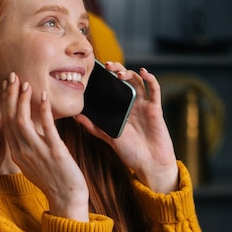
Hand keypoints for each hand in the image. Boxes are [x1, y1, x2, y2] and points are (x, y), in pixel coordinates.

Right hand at [1, 72, 89, 220]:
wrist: (66, 199)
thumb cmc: (53, 180)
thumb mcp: (33, 163)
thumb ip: (28, 146)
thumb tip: (28, 130)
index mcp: (17, 153)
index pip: (6, 123)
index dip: (6, 103)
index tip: (7, 86)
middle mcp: (23, 152)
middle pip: (10, 118)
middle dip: (10, 96)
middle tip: (12, 76)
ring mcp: (37, 152)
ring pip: (22, 121)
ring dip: (22, 100)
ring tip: (25, 84)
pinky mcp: (54, 152)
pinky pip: (46, 128)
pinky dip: (43, 111)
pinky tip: (44, 98)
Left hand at [76, 63, 178, 193]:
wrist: (149, 165)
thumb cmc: (130, 153)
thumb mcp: (108, 138)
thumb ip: (93, 127)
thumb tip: (75, 116)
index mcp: (121, 109)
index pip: (112, 87)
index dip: (106, 77)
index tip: (94, 70)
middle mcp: (132, 104)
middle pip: (125, 80)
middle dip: (116, 69)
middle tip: (106, 66)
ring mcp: (144, 105)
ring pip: (137, 82)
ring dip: (129, 73)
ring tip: (118, 73)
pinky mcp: (155, 109)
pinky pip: (154, 90)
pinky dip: (150, 79)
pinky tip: (143, 72)